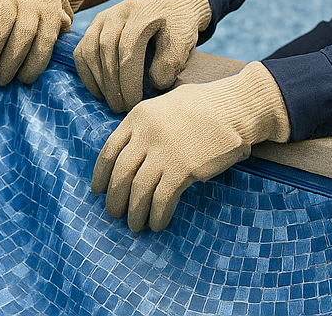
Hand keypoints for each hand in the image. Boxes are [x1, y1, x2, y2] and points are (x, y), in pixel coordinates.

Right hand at [74, 0, 210, 112]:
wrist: (172, 0)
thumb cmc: (179, 24)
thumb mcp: (184, 40)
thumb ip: (172, 61)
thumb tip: (154, 83)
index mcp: (141, 14)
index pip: (127, 50)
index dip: (128, 81)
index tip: (135, 103)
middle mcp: (118, 12)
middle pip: (106, 52)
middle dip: (113, 85)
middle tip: (122, 108)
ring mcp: (103, 17)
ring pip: (90, 51)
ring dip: (99, 81)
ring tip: (113, 102)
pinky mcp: (95, 25)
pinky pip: (81, 51)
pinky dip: (87, 73)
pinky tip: (99, 91)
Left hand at [91, 61, 288, 232]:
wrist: (234, 107)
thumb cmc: (203, 106)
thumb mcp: (164, 105)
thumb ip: (146, 126)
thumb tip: (133, 153)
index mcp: (138, 117)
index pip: (109, 151)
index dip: (101, 175)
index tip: (97, 191)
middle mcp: (146, 135)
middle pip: (120, 174)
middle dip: (115, 198)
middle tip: (115, 213)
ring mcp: (164, 152)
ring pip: (139, 190)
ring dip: (134, 212)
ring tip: (135, 225)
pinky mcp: (184, 168)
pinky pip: (163, 198)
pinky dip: (157, 215)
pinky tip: (158, 224)